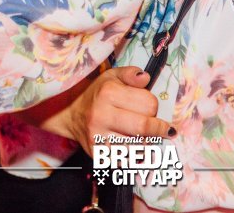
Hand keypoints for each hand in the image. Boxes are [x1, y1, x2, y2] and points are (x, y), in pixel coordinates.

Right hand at [50, 66, 171, 152]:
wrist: (73, 116)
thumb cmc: (97, 95)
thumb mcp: (112, 76)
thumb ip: (131, 74)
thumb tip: (146, 78)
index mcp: (108, 93)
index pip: (149, 104)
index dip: (154, 106)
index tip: (151, 107)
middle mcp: (101, 115)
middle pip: (145, 127)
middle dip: (157, 128)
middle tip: (160, 127)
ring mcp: (98, 137)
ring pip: (138, 146)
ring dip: (147, 142)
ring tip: (143, 135)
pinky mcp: (98, 155)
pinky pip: (127, 160)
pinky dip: (135, 155)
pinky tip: (133, 145)